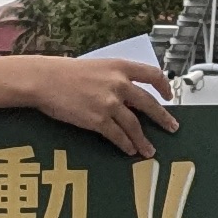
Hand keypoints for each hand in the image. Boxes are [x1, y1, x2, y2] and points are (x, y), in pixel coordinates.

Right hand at [20, 55, 177, 159]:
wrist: (44, 80)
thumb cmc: (65, 72)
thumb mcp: (96, 67)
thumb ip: (114, 78)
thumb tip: (127, 94)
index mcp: (120, 67)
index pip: (152, 74)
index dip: (164, 86)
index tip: (168, 96)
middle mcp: (119, 84)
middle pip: (149, 104)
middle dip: (163, 118)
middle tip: (172, 128)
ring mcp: (109, 103)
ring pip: (135, 125)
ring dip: (143, 140)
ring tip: (149, 150)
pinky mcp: (98, 120)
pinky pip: (118, 136)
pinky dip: (126, 145)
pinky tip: (129, 150)